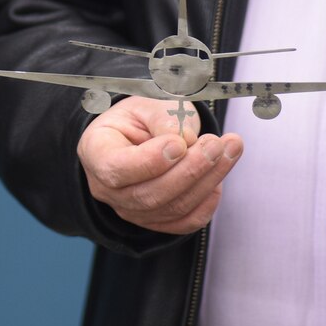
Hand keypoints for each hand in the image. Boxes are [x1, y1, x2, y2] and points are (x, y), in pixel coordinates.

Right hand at [77, 94, 242, 234]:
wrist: (142, 132)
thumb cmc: (141, 116)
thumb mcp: (147, 103)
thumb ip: (163, 118)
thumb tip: (185, 140)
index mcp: (96, 153)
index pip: (117, 169)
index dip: (150, 161)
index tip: (179, 143)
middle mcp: (108, 189)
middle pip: (149, 194)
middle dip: (189, 170)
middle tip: (216, 144)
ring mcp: (131, 210)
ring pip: (172, 208)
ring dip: (207, 180)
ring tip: (229, 149)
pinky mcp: (156, 221)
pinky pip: (184, 222)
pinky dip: (207, 203)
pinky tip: (218, 177)